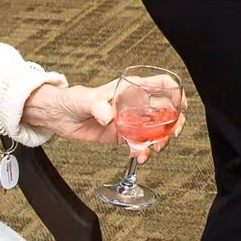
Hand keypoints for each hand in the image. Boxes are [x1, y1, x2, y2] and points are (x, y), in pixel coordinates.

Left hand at [22, 80, 185, 161]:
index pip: (160, 84)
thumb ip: (97, 106)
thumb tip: (109, 116)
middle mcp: (134, 104)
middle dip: (172, 122)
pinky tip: (139, 156)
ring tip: (154, 149)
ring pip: (155, 129)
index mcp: (129, 89)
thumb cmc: (71, 99)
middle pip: (164, 109)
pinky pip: (139, 143)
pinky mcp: (122, 135)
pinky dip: (143, 151)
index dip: (175, 92)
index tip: (182, 105)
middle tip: (170, 134)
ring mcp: (130, 120)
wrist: (58, 116)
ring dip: (160, 140)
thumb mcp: (84, 99)